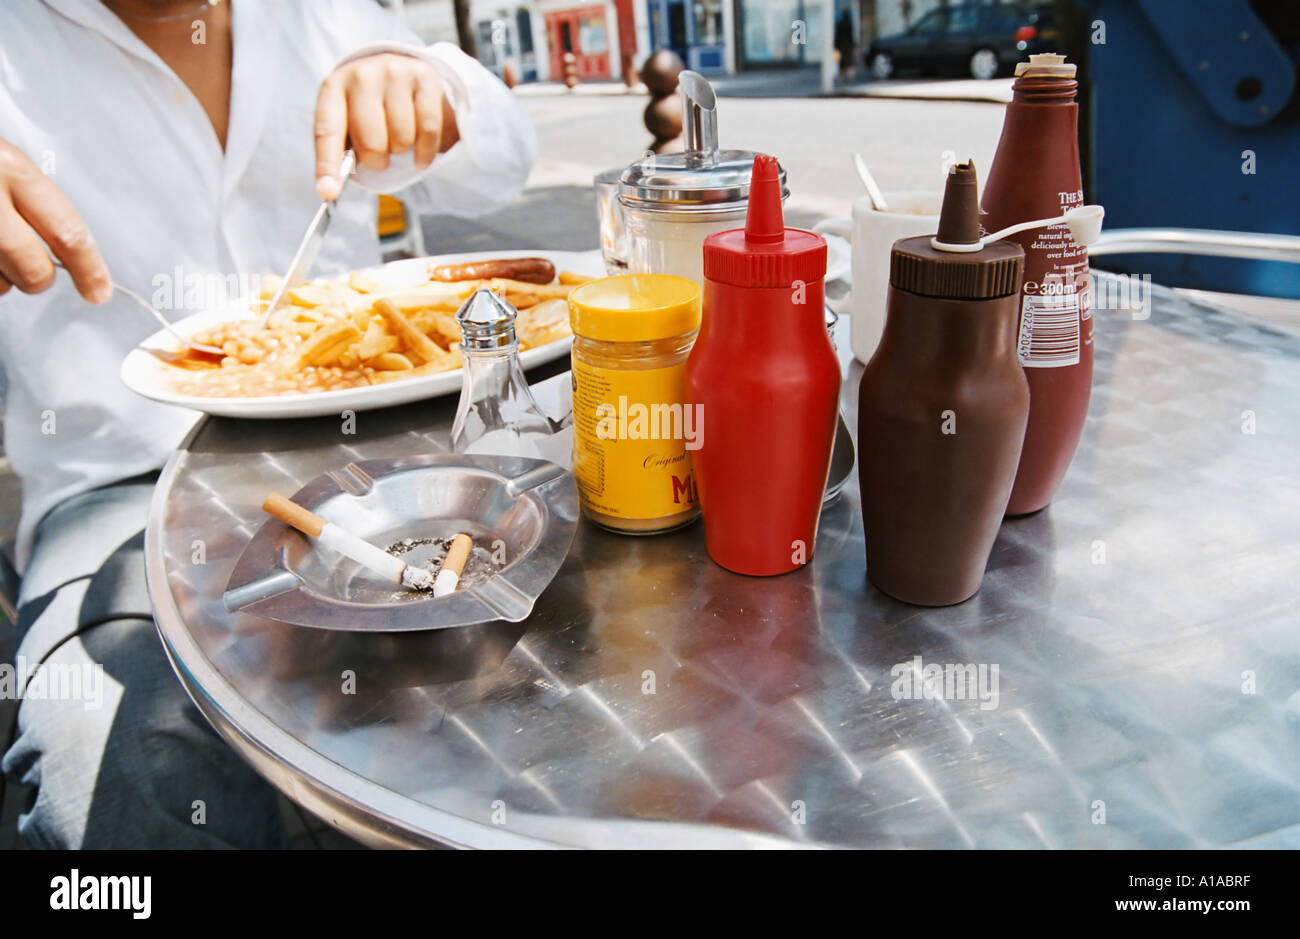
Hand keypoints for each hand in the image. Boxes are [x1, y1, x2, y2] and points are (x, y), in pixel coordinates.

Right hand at [0, 138, 109, 303]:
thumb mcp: (2, 164)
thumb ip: (31, 204)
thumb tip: (71, 259)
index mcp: (9, 168)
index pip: (68, 232)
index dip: (90, 270)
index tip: (99, 292)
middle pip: (34, 271)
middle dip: (36, 278)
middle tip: (28, 265)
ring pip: (0, 284)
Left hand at [314, 53, 459, 199]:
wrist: (399, 70)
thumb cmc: (370, 107)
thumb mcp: (347, 121)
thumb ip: (339, 152)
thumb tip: (329, 191)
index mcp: (333, 88)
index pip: (327, 132)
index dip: (328, 166)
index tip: (329, 193)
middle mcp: (362, 75)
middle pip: (372, 143)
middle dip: (378, 160)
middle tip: (380, 155)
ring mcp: (394, 73)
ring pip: (402, 139)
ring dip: (402, 151)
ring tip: (399, 139)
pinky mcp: (424, 77)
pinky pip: (428, 131)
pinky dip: (425, 151)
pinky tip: (420, 153)